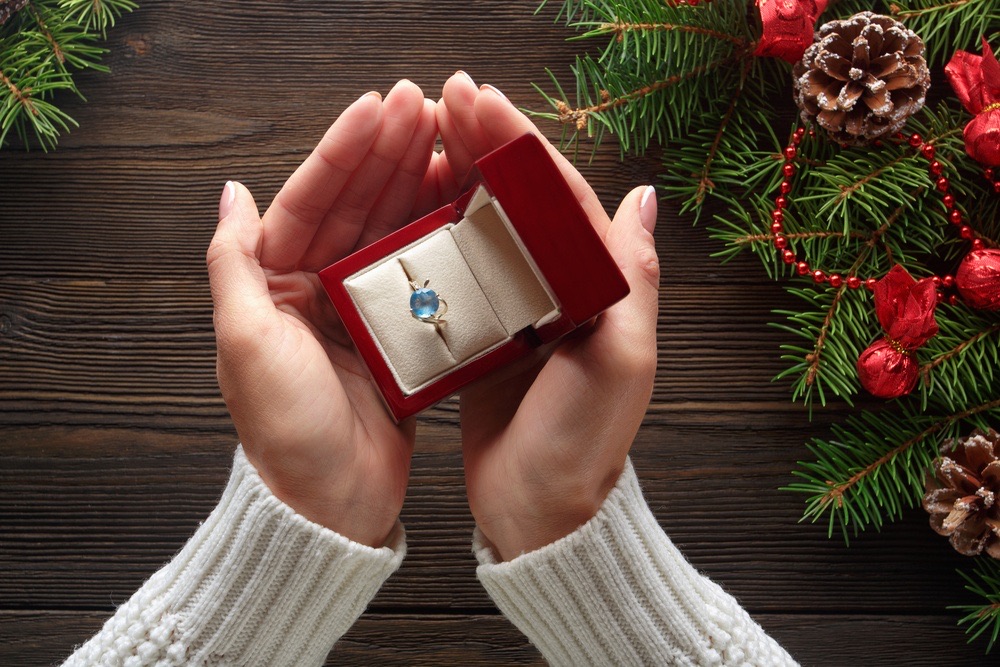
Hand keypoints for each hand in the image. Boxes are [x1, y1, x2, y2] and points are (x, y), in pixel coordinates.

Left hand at [206, 81, 438, 546]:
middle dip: (388, 153)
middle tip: (426, 106)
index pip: (309, 201)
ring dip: (418, 183)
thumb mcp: (245, 344)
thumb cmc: (285, 433)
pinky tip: (462, 204)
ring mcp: (360, 312)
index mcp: (274, 286)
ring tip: (450, 139)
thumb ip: (233, 265)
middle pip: (355, 207)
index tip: (377, 109)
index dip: (343, 152)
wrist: (332, 506)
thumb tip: (231, 192)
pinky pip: (421, 273)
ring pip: (392, 232)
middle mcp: (315, 291)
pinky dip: (440, 237)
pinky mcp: (398, 337)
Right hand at [437, 73, 660, 560]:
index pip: (561, 195)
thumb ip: (632, 278)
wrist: (542, 514)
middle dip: (486, 144)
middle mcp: (565, 288)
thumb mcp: (619, 360)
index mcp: (600, 284)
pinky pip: (464, 271)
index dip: (520, 144)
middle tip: (444, 100)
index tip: (480, 102)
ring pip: (490, 226)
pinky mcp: (486, 334)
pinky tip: (415, 203)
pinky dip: (441, 233)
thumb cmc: (583, 444)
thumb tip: (645, 195)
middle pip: (523, 200)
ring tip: (424, 135)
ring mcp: (523, 309)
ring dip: (460, 176)